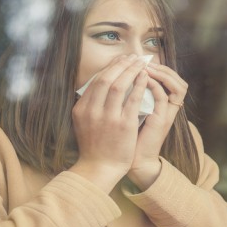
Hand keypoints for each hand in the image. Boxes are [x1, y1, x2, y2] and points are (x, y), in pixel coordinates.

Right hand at [70, 54, 149, 192]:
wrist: (99, 169)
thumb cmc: (94, 147)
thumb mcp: (83, 123)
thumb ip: (89, 105)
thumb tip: (97, 86)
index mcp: (82, 109)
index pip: (96, 81)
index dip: (110, 67)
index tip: (120, 60)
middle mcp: (92, 110)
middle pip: (106, 78)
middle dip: (121, 64)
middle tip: (132, 57)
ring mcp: (108, 117)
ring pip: (119, 85)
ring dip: (131, 70)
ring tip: (140, 62)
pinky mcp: (123, 125)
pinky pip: (133, 99)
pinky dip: (139, 85)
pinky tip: (145, 77)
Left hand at [128, 62, 187, 189]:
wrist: (131, 159)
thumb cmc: (128, 136)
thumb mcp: (129, 111)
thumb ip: (130, 95)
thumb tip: (118, 76)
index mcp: (161, 104)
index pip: (170, 79)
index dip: (158, 67)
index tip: (139, 61)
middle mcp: (168, 108)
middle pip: (177, 80)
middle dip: (161, 67)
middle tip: (143, 60)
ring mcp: (167, 114)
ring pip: (178, 86)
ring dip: (161, 73)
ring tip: (144, 66)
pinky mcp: (161, 121)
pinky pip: (164, 98)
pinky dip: (155, 85)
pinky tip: (143, 78)